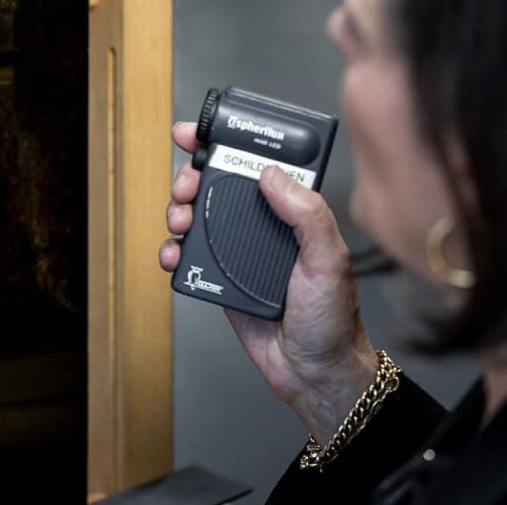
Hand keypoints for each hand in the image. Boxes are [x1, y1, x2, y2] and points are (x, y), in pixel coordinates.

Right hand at [161, 120, 378, 443]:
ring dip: (178, 211)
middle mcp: (264, 225)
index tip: (196, 132)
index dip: (223, 143)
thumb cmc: (334, 320)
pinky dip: (173, 250)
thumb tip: (270, 174)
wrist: (314, 374)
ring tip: (179, 222)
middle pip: (216, 183)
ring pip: (196, 215)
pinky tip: (175, 255)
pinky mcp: (220, 278)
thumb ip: (306, 214)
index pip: (256, 163)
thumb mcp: (329, 260)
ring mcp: (239, 251)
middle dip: (191, 176)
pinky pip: (188, 255)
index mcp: (293, 212)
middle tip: (187, 187)